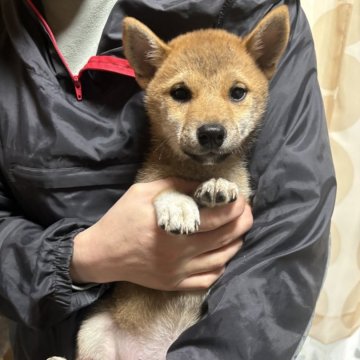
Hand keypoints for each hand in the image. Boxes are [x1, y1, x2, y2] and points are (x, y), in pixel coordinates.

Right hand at [70, 178, 252, 290]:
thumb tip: (201, 186)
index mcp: (173, 230)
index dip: (234, 207)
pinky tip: (223, 255)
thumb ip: (174, 186)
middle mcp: (179, 255)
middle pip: (224, 240)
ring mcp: (178, 273)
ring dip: (235, 244)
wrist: (102, 255)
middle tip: (247, 212)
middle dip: (242, 223)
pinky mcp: (174, 284)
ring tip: (239, 231)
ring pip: (221, 261)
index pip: (216, 219)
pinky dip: (221, 267)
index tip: (241, 198)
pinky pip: (207, 280)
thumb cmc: (121, 220)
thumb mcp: (142, 193)